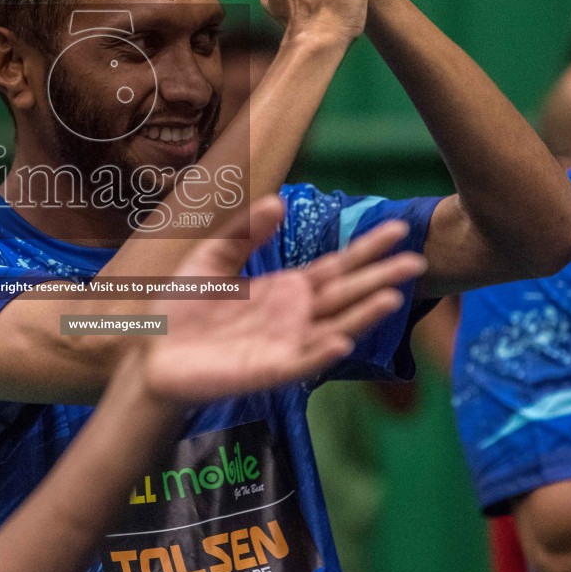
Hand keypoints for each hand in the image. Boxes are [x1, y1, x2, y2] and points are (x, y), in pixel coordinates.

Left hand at [141, 196, 424, 402]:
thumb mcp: (212, 257)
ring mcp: (283, 345)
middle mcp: (293, 317)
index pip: (335, 267)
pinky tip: (340, 341)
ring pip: (333, 328)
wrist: (151, 350)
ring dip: (363, 316)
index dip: (366, 250)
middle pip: (346, 295)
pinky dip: (320, 353)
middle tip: (419, 260)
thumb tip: (279, 200)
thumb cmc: (181, 307)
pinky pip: (299, 362)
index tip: (398, 230)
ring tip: (393, 298)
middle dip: (381, 278)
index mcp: (284, 289)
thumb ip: (244, 232)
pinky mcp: (265, 371)